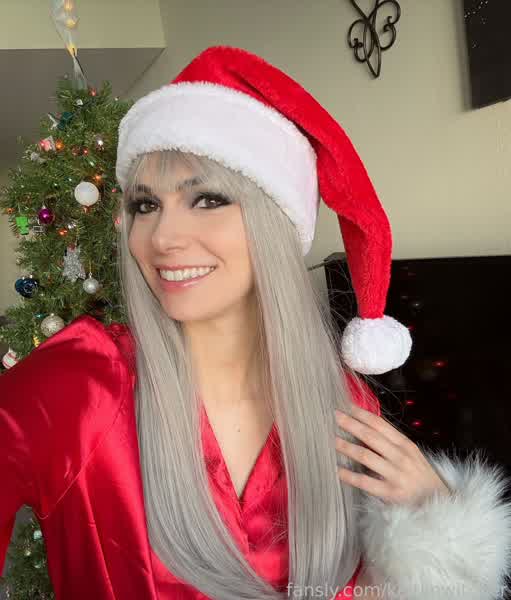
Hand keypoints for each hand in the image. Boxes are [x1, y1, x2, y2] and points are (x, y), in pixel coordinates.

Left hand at [335, 405, 451, 505]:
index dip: (363, 414)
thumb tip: (367, 424)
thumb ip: (392, 441)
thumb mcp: (411, 454)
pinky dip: (349, 476)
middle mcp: (401, 457)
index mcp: (406, 445)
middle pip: (371, 437)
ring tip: (333, 440)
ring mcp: (396, 475)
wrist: (439, 502)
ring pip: (366, 456)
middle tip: (335, 416)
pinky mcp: (391, 493)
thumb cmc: (420, 475)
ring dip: (347, 447)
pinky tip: (337, 470)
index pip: (380, 425)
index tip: (347, 406)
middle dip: (351, 424)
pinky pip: (365, 482)